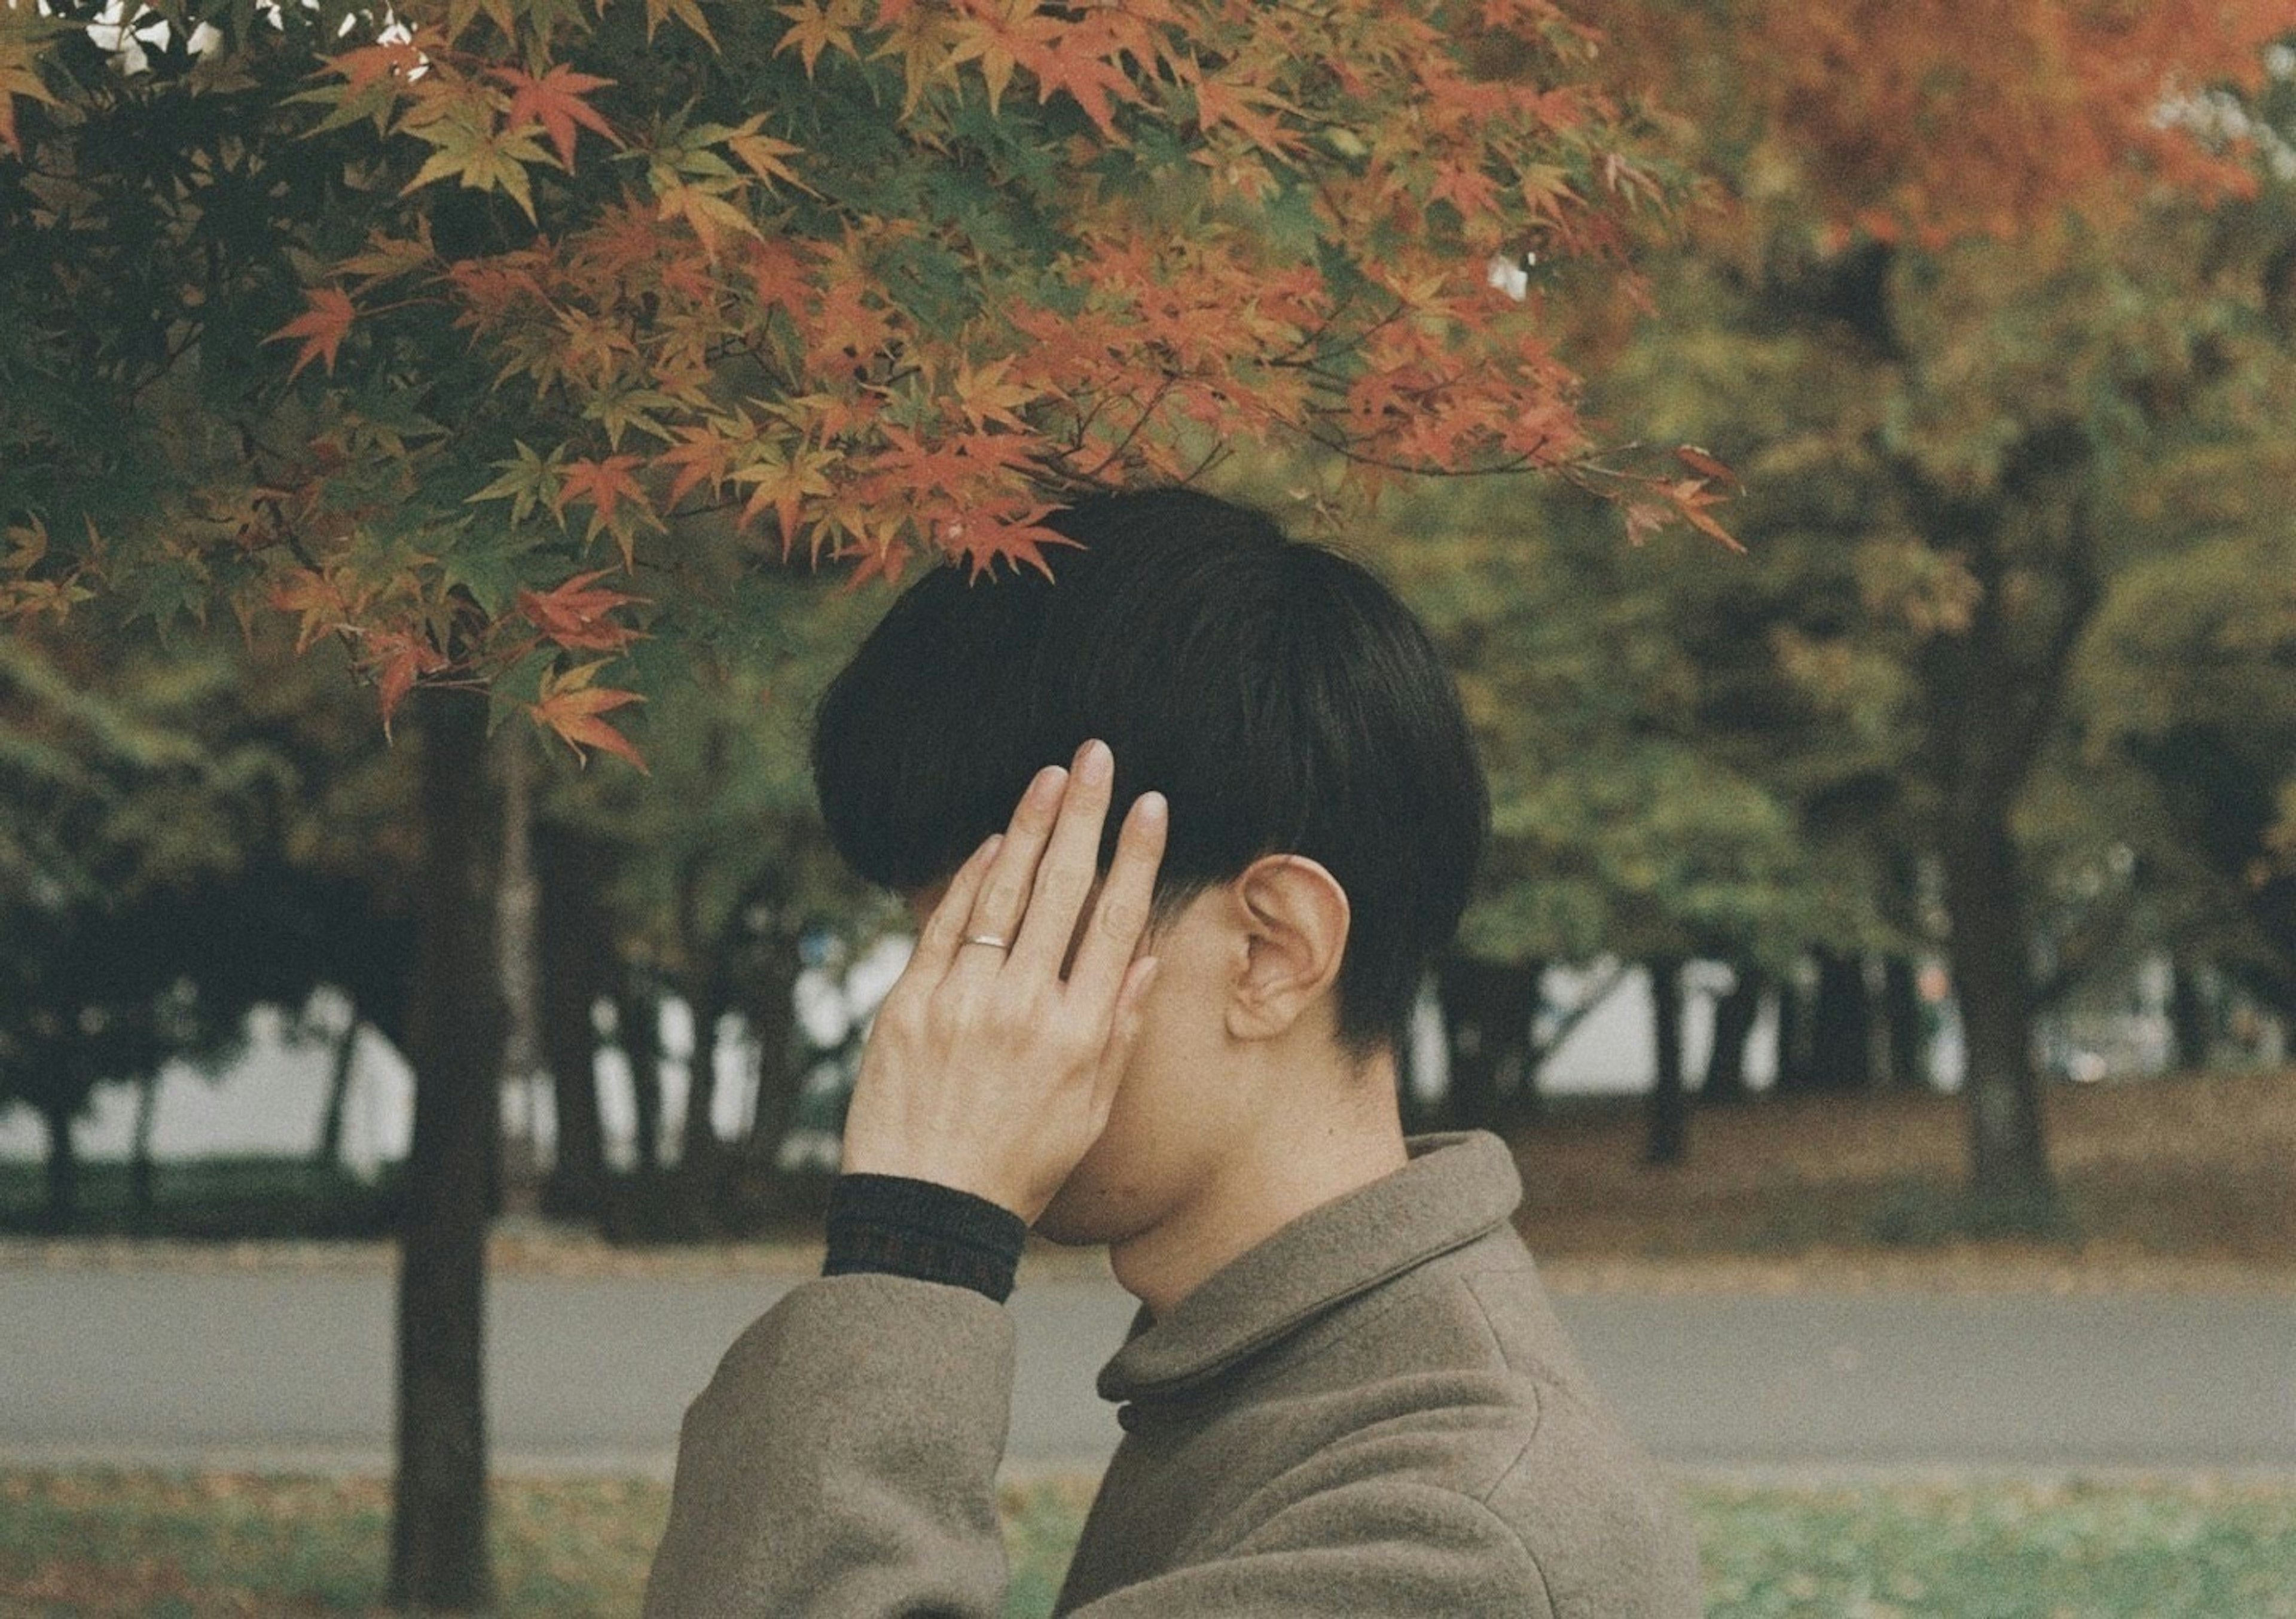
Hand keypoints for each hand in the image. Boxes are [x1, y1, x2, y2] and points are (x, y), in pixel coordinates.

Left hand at [839, 738, 1167, 1222]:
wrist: (926, 1212)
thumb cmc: (1018, 1168)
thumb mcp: (1091, 1112)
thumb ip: (1121, 1031)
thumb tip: (1143, 957)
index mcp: (1079, 1035)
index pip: (1116, 921)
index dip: (1137, 857)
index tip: (1151, 804)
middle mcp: (1026, 1009)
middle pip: (1064, 888)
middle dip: (1085, 813)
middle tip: (1096, 755)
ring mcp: (963, 1002)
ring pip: (1004, 891)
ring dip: (1028, 824)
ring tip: (1049, 775)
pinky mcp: (909, 1004)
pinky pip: (946, 923)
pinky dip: (969, 877)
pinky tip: (991, 840)